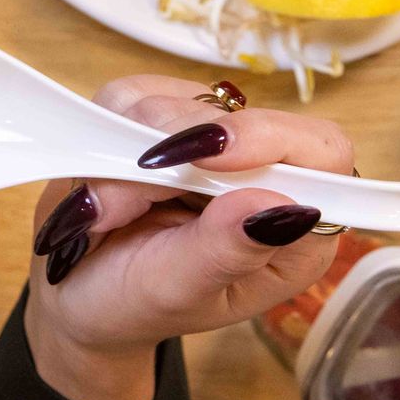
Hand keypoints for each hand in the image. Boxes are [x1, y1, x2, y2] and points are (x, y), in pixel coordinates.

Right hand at [21, 74, 351, 399]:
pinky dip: (101, 135)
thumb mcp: (178, 291)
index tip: (207, 156)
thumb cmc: (134, 304)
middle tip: (116, 211)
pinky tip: (95, 181)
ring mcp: (205, 143)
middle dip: (166, 159)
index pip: (321, 151)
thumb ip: (226, 250)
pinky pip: (127, 96)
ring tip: (103, 212)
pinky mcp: (156, 119)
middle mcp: (257, 176)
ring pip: (172, 102)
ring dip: (123, 155)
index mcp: (292, 230)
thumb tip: (279, 207)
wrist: (77, 294)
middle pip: (234, 116)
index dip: (269, 138)